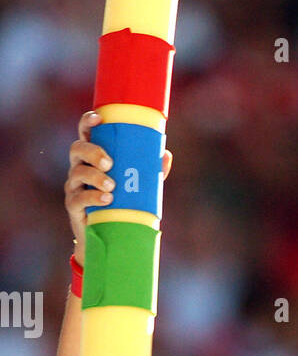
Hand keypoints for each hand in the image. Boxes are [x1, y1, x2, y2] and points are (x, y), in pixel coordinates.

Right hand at [64, 109, 172, 254]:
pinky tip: (106, 199)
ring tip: (112, 186)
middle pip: (77, 149)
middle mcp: (80, 168)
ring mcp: (74, 187)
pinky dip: (93, 197)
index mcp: (93, 157)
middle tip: (109, 163)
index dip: (88, 122)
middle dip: (92, 152)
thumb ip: (150, 171)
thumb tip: (165, 154)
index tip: (98, 119)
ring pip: (77, 173)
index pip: (85, 134)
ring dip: (94, 177)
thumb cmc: (123, 204)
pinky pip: (78, 199)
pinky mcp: (74, 207)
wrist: (111, 237)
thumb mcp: (137, 186)